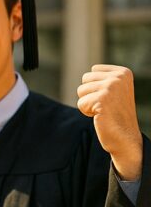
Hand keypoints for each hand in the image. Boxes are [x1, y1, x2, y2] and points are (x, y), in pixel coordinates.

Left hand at [77, 65, 143, 180]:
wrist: (125, 136)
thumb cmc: (116, 114)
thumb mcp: (114, 91)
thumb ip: (104, 79)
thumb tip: (89, 72)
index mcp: (123, 72)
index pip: (93, 70)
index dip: (95, 86)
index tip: (110, 97)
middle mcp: (119, 77)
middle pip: (85, 79)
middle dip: (89, 94)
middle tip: (105, 105)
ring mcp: (111, 87)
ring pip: (80, 91)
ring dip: (88, 103)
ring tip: (103, 110)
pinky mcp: (102, 99)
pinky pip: (80, 103)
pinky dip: (87, 112)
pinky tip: (101, 116)